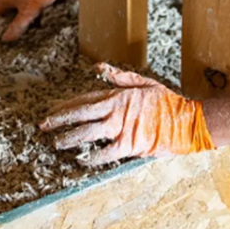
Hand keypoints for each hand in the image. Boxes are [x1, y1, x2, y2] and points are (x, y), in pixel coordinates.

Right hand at [0, 0, 70, 41]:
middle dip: (5, 18)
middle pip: (2, 8)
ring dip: (14, 12)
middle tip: (11, 29)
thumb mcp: (28, 13)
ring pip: (12, 2)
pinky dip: (22, 5)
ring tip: (21, 23)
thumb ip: (17, 26)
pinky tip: (30, 11)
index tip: (1, 32)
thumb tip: (5, 38)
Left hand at [39, 63, 214, 164]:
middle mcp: (116, 111)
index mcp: (118, 95)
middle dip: (59, 120)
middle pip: (80, 114)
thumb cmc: (166, 102)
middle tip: (42, 126)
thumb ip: (119, 76)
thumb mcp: (143, 82)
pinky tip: (81, 160)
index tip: (51, 110)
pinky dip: (91, 157)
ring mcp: (121, 128)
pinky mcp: (129, 146)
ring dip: (69, 138)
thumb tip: (98, 68)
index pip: (84, 99)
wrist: (186, 121)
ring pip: (87, 133)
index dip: (65, 105)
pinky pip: (105, 153)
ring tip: (56, 143)